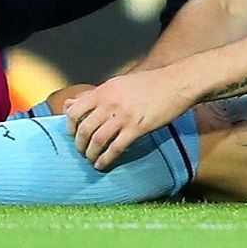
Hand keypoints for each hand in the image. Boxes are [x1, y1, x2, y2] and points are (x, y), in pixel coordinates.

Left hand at [64, 68, 197, 169]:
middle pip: (84, 130)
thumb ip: (94, 95)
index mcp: (104, 91)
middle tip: (82, 152)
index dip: (70, 127)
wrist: (176, 83)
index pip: (74, 111)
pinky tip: (103, 164)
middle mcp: (110, 103)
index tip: (73, 134)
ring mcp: (123, 116)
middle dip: (79, 145)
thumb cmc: (149, 83)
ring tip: (92, 160)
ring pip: (97, 141)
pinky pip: (116, 148)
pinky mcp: (137, 128)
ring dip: (91, 154)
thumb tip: (69, 103)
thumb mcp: (118, 84)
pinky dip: (106, 159)